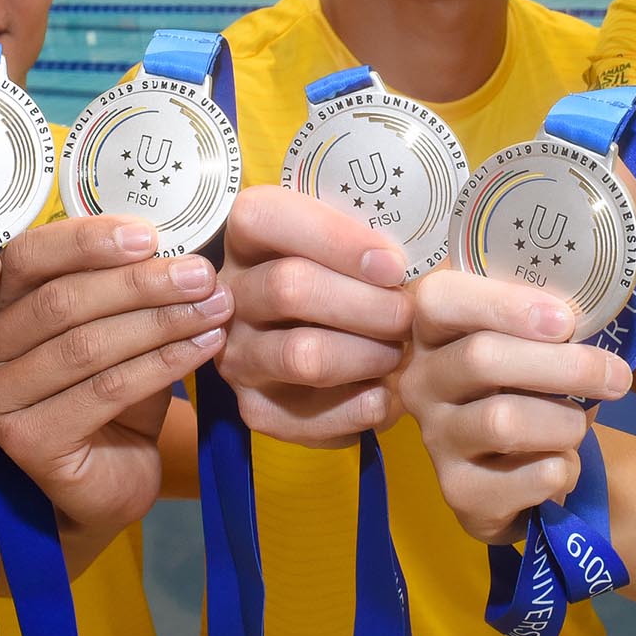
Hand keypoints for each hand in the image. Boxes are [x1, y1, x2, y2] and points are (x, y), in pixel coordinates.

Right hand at [0, 214, 231, 536]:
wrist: (105, 486)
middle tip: (202, 275)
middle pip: (61, 301)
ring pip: (86, 345)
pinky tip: (203, 349)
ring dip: (161, 321)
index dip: (88, 240)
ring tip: (215, 308)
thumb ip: (131, 292)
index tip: (151, 235)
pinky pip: (104, 390)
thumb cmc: (113, 402)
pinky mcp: (27, 441)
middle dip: (141, 283)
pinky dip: (162, 364)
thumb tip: (184, 250)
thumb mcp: (120, 332)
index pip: (31, 256)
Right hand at [214, 184, 411, 447]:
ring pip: (301, 354)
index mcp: (249, 237)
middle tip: (407, 315)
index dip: (335, 239)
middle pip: (288, 287)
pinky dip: (359, 406)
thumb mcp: (360, 242)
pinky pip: (308, 417)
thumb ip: (375, 236)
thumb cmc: (360, 281)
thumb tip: (407, 260)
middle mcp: (228, 295)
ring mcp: (236, 355)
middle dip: (365, 304)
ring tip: (398, 352)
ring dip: (366, 355)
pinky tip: (384, 392)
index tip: (394, 265)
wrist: (344, 346)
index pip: (266, 218)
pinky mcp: (255, 409)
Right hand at [399, 269, 630, 542]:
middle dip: (565, 365)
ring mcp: (435, 440)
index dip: (502, 304)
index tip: (565, 319)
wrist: (532, 470)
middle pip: (482, 358)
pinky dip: (563, 470)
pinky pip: (526, 477)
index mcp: (435, 329)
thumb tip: (626, 242)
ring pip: (505, 421)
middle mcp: (421, 381)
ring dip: (566, 423)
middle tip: (618, 375)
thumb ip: (562, 300)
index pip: (441, 298)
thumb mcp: (542, 337)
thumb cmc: (539, 386)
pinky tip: (564, 465)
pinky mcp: (460, 493)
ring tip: (583, 424)